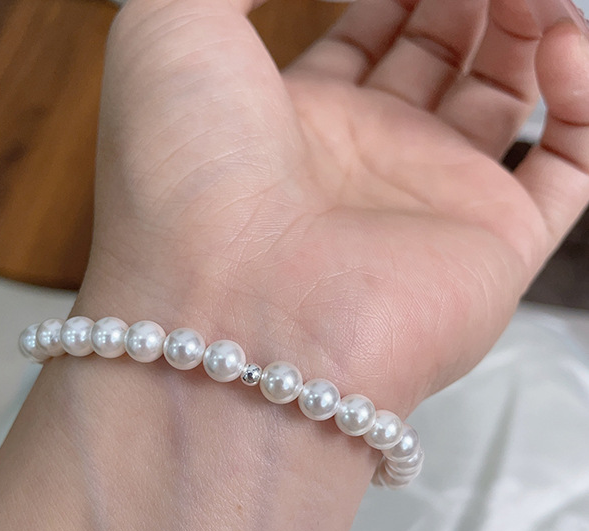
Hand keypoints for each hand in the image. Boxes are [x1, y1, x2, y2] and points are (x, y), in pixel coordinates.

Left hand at [85, 0, 588, 413]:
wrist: (233, 317)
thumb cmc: (182, 179)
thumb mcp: (168, 33)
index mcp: (291, 119)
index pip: (363, 31)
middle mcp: (362, 164)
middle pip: (437, 53)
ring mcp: (430, 205)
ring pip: (505, 94)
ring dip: (528, 23)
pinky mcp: (495, 246)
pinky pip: (569, 163)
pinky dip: (584, 98)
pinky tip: (562, 47)